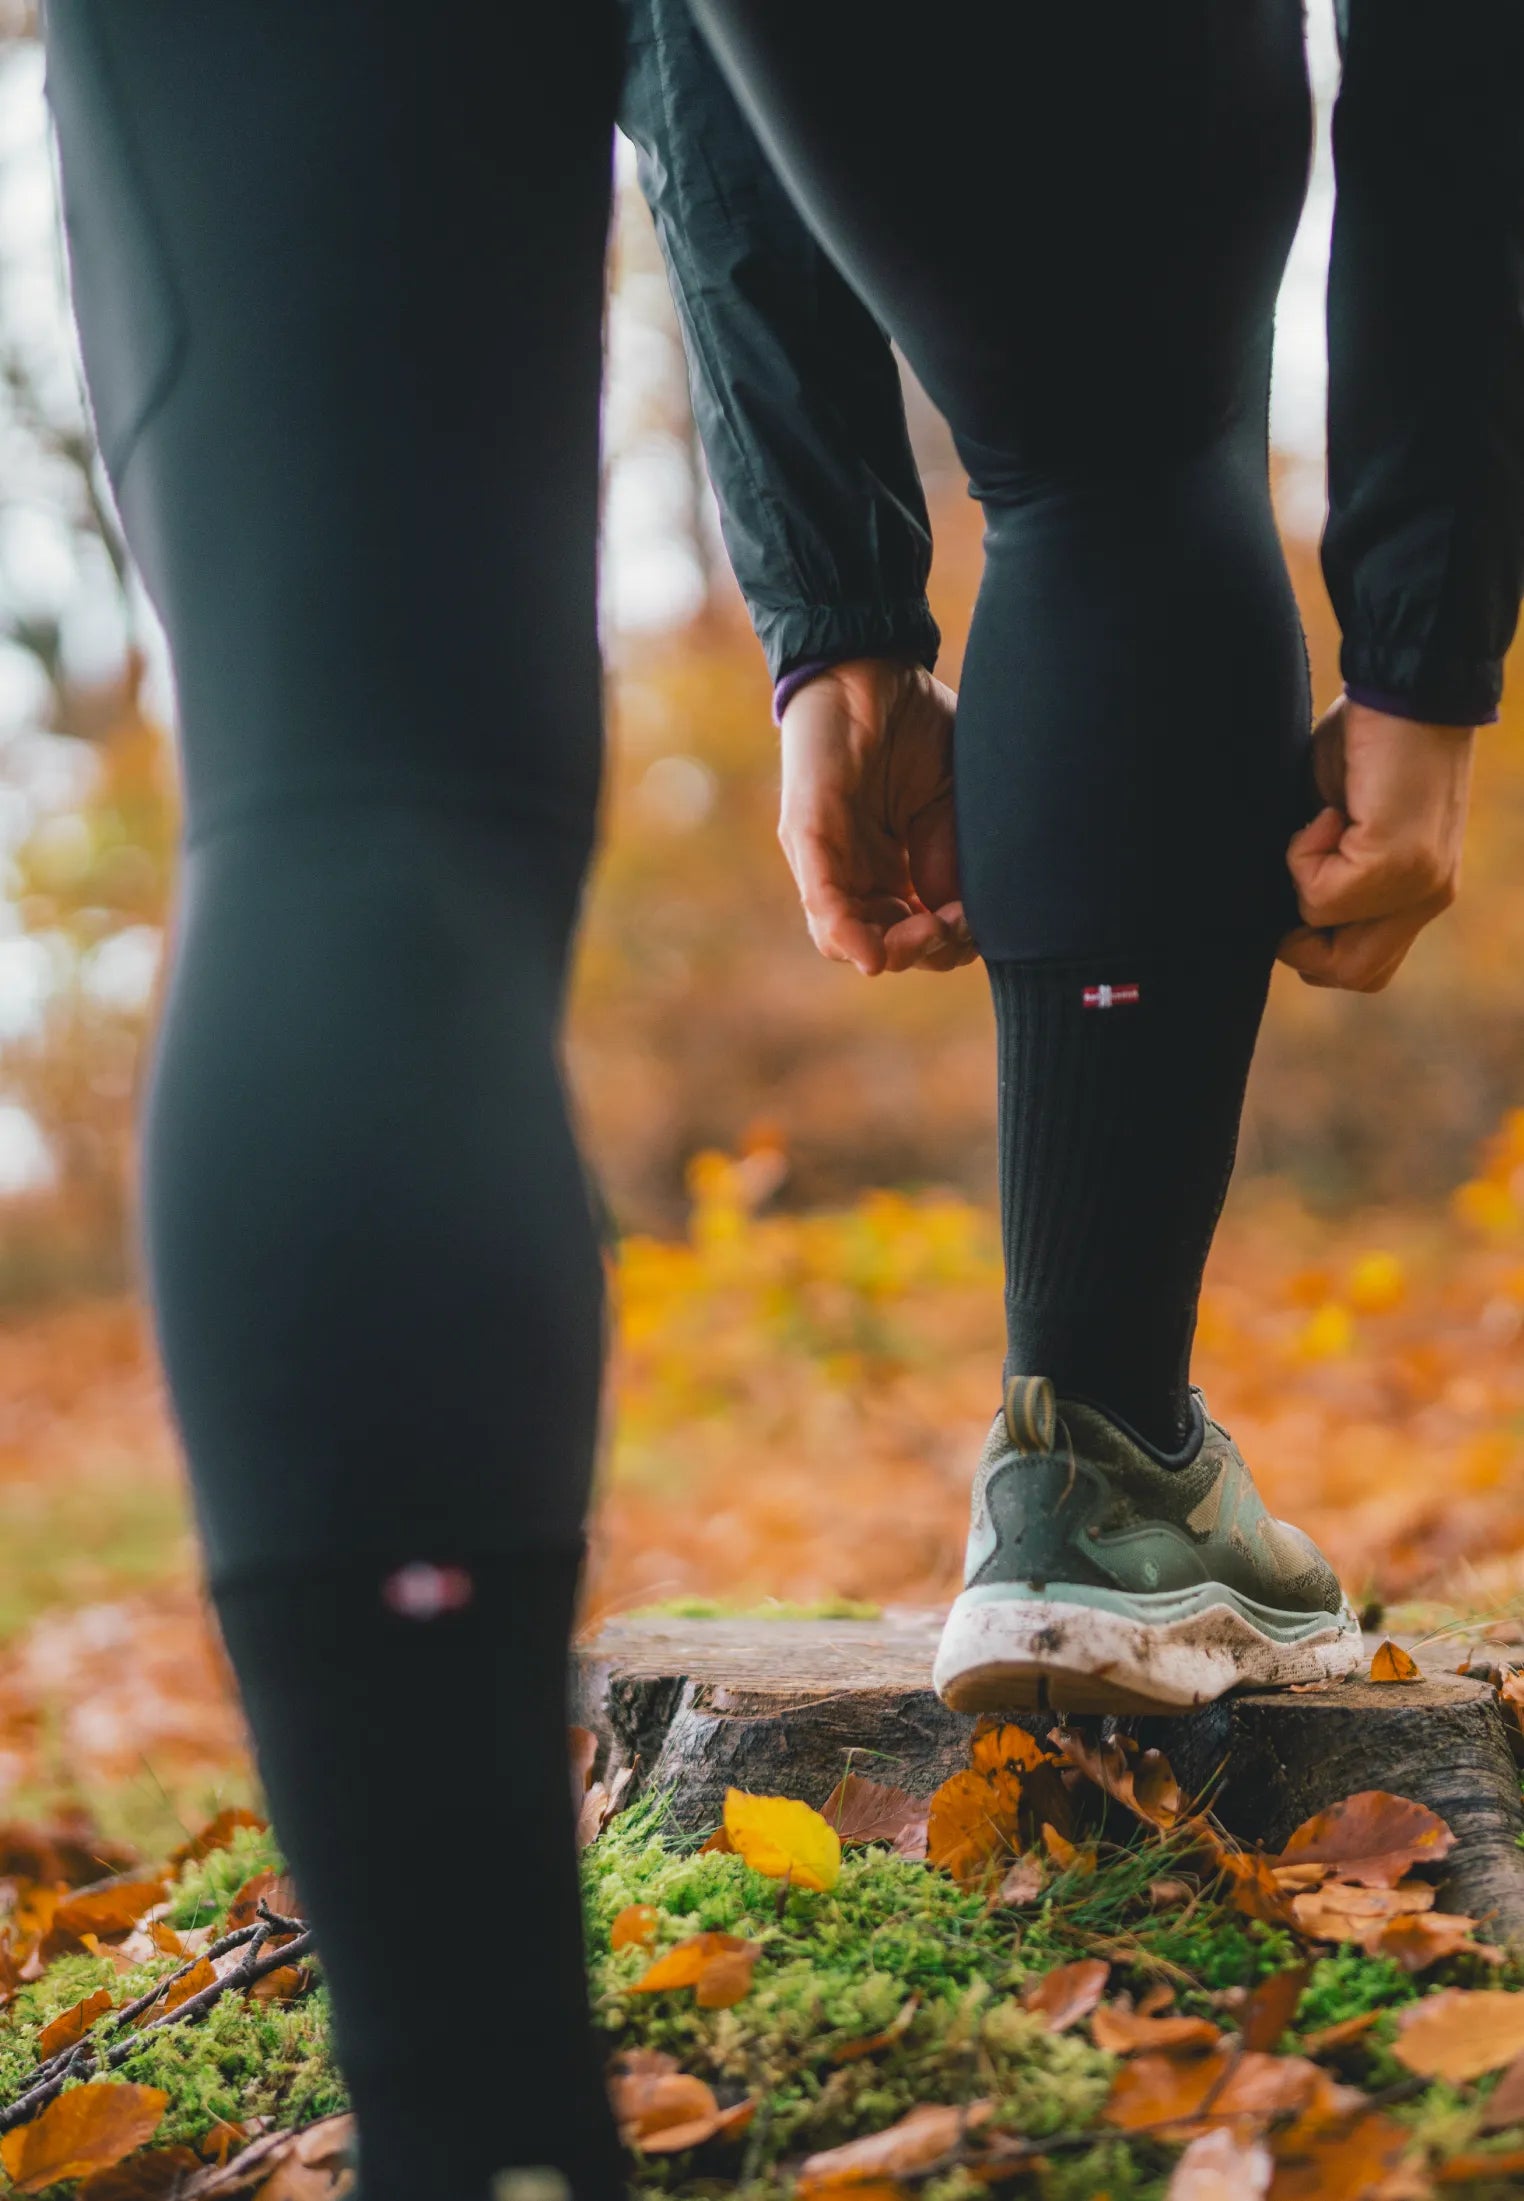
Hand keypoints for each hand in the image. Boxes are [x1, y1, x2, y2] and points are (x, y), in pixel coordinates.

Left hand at [777, 658, 974, 975]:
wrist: (874, 661)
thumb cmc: (916, 725)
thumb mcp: (953, 802)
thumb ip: (957, 858)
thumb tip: (967, 920)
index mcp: (894, 867)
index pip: (914, 934)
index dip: (950, 942)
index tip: (979, 921)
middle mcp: (856, 870)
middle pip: (880, 946)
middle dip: (925, 952)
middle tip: (956, 928)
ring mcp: (828, 856)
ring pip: (844, 937)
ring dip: (893, 949)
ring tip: (930, 930)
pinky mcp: (807, 832)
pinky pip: (821, 897)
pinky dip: (847, 932)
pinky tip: (875, 952)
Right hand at [1277, 696, 1474, 992]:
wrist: (1406, 687)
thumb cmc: (1367, 739)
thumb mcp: (1342, 824)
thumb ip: (1327, 871)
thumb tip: (1273, 907)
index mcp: (1421, 890)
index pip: (1369, 967)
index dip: (1320, 945)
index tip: (1304, 883)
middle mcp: (1430, 896)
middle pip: (1358, 976)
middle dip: (1306, 944)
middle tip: (1301, 873)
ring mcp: (1419, 886)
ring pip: (1332, 945)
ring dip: (1304, 891)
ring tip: (1320, 830)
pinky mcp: (1395, 865)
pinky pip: (1318, 896)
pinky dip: (1302, 852)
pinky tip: (1330, 807)